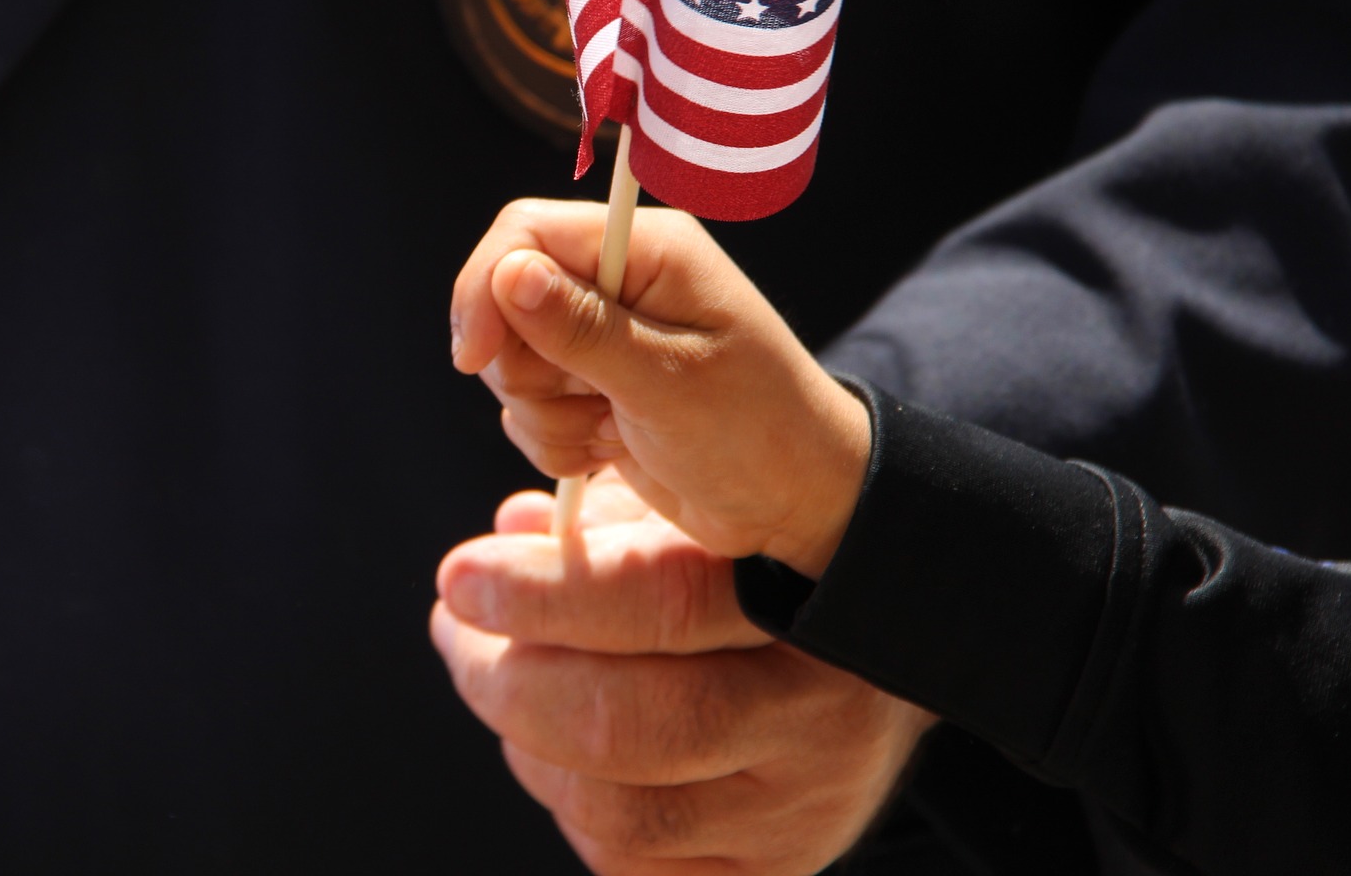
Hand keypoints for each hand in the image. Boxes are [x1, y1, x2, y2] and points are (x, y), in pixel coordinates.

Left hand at [432, 472, 936, 874]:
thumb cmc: (764, 560)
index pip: (659, 599)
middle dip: (505, 683)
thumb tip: (512, 533)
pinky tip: (569, 757)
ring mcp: (801, 807)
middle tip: (455, 633)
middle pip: (621, 725)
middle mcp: (816, 711)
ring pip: (617, 812)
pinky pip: (636, 866)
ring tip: (507, 690)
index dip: (541, 595)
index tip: (460, 577)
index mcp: (805, 596)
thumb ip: (611, 515)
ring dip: (528, 750)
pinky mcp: (778, 868)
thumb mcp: (705, 510)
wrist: (894, 647)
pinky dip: (574, 813)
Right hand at [450, 200, 869, 575]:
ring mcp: (602, 336)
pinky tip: (614, 448)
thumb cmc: (757, 431)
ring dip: (549, 416)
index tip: (473, 358)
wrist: (796, 503)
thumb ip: (583, 328)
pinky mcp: (591, 386)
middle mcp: (617, 281)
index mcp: (646, 251)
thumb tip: (508, 273)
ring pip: (512, 365)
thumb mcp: (670, 382)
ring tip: (617, 431)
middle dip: (529, 371)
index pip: (523, 233)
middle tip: (596, 403)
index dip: (485, 288)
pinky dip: (558, 441)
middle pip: (504, 304)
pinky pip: (528, 409)